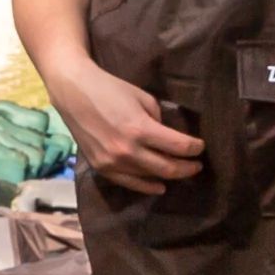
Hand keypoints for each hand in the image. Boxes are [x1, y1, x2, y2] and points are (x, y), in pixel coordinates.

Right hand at [44, 59, 203, 194]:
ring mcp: (112, 162)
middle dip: (187, 167)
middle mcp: (127, 150)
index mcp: (140, 129)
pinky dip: (147, 186)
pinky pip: (129, 183)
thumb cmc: (110, 88)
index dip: (194, 148)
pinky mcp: (101, 168)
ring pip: (150, 178)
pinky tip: (159, 186)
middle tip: (197, 165)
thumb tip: (168, 136)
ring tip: (180, 172)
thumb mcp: (142, 97)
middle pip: (168, 168)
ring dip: (169, 177)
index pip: (178, 146)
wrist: (73, 93)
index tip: (201, 147)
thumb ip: (157, 120)